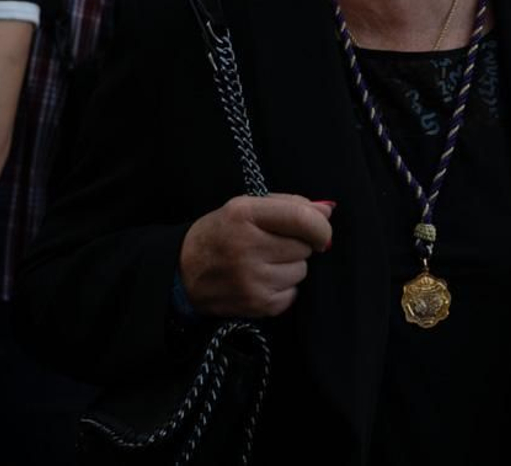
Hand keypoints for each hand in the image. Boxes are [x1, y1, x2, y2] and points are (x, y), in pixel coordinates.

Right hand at [179, 194, 334, 317]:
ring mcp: (252, 280)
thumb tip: (328, 211)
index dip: (320, 226)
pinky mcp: (256, 305)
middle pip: (304, 247)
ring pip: (301, 271)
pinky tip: (261, 280)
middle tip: (273, 244)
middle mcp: (247, 248)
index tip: (320, 231)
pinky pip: (293, 294)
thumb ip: (288, 205)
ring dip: (290, 266)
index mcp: (244, 215)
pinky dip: (283, 288)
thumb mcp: (245, 207)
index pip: (301, 219)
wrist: (181, 273)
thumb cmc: (219, 233)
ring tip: (264, 262)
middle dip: (297, 244)